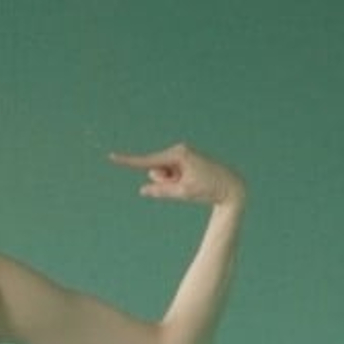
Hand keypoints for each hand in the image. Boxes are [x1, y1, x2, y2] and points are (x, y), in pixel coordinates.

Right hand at [109, 143, 244, 206]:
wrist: (232, 186)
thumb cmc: (209, 189)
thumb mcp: (183, 192)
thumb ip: (160, 191)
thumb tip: (142, 190)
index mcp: (178, 154)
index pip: (147, 161)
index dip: (128, 161)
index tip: (111, 156)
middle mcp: (179, 151)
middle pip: (156, 170)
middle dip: (164, 182)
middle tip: (185, 186)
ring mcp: (182, 155)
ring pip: (163, 173)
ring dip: (171, 183)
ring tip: (192, 184)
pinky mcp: (185, 161)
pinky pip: (171, 174)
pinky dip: (177, 181)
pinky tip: (194, 181)